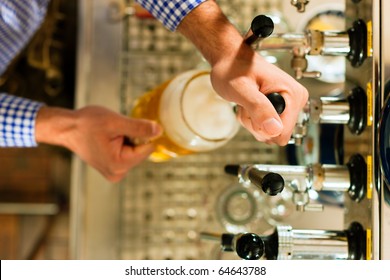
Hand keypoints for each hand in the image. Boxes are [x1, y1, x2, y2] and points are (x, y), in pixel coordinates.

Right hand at [35, 106, 162, 181]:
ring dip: (128, 140)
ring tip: (109, 135)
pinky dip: (122, 143)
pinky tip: (109, 139)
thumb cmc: (86, 124)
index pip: (147, 149)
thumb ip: (139, 128)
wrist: (66, 128)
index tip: (128, 127)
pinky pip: (127, 153)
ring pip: (135, 152)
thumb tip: (159, 130)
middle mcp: (118, 173)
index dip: (143, 134)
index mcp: (119, 165)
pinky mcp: (113, 168)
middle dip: (133, 138)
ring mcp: (115, 172)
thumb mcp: (115, 122)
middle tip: (114, 131)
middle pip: (141, 151)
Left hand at [177, 0, 307, 144]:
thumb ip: (258, 108)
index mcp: (293, 94)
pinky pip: (268, 128)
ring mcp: (289, 105)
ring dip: (253, 122)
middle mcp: (295, 100)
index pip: (283, 133)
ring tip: (247, 103)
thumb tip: (275, 129)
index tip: (251, 107)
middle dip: (256, 124)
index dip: (261, 127)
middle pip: (276, 135)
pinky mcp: (281, 108)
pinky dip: (253, 120)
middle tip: (247, 104)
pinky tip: (249, 105)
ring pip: (270, 133)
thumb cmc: (234, 69)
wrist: (231, 61)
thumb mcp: (242, 89)